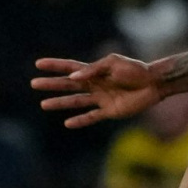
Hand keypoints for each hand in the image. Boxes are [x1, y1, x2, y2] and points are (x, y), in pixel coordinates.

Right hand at [33, 55, 163, 127]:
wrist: (153, 84)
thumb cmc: (135, 70)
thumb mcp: (113, 64)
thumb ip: (93, 70)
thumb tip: (73, 78)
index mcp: (95, 71)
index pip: (70, 67)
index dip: (55, 66)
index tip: (38, 64)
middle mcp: (95, 84)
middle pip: (68, 85)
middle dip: (51, 84)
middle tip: (33, 84)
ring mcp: (101, 98)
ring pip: (76, 102)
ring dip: (60, 103)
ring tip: (43, 105)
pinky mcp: (109, 111)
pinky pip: (91, 117)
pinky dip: (80, 121)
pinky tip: (68, 123)